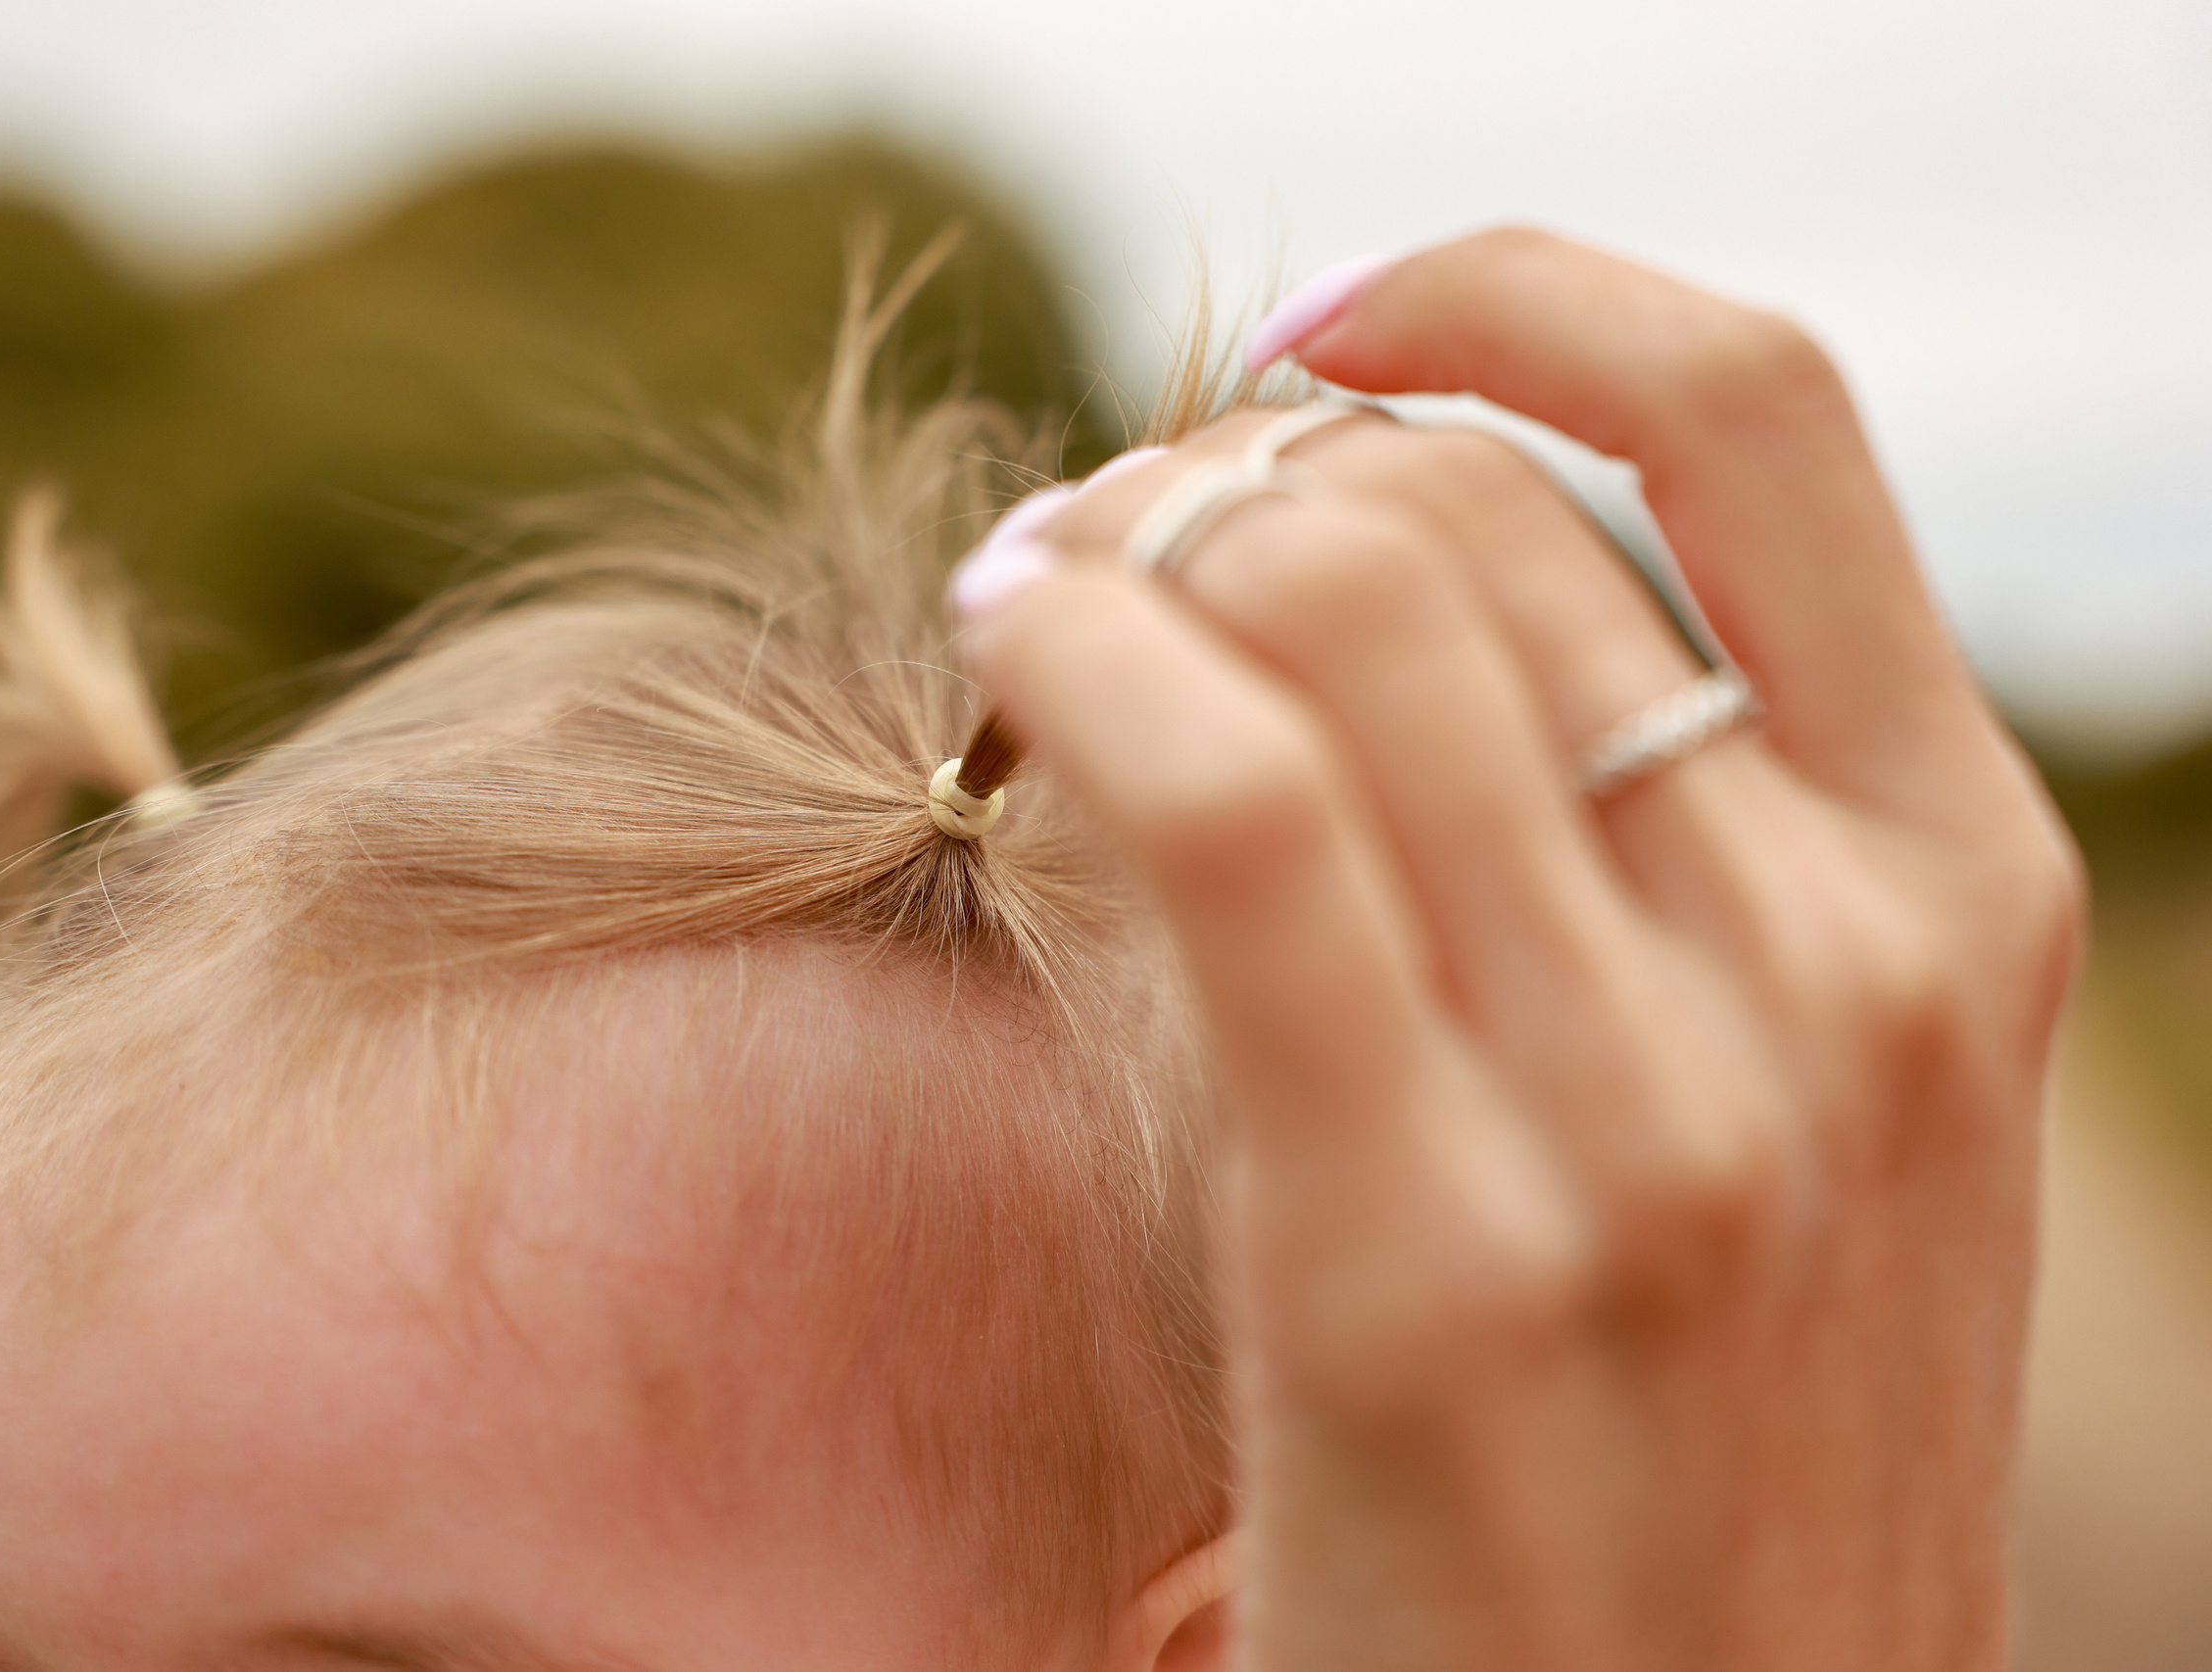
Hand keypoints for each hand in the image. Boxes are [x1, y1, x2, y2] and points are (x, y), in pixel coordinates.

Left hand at [965, 229, 2083, 1670]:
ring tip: (1037, 604)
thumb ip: (1686, 867)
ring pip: (1333, 606)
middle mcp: (1836, 971)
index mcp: (1957, 897)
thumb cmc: (1705, 1459)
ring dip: (1121, 541)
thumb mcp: (1805, 1124)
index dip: (1515, 297)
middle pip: (1464, 510)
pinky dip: (1080, 661)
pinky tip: (1002, 662)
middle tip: (1103, 543)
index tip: (1335, 328)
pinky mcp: (1425, 1265)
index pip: (1758, 410)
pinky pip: (1227, 803)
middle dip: (1231, 467)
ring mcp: (1657, 1123)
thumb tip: (1419, 600)